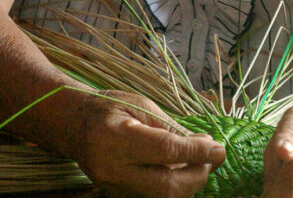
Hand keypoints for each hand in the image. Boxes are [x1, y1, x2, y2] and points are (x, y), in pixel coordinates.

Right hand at [74, 90, 225, 197]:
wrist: (72, 125)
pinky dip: (174, 185)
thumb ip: (171, 127)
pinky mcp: (117, 195)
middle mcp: (113, 168)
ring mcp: (113, 187)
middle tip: (212, 157)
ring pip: (163, 197)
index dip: (197, 151)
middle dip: (198, 175)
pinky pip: (153, 196)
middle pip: (167, 186)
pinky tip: (183, 169)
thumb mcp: (141, 105)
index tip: (220, 148)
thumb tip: (205, 144)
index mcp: (118, 136)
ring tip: (200, 161)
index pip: (166, 150)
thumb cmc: (108, 108)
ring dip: (190, 183)